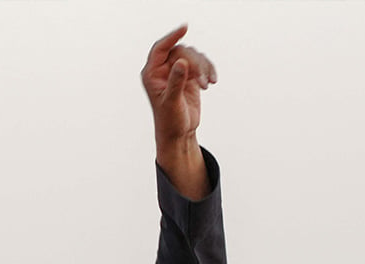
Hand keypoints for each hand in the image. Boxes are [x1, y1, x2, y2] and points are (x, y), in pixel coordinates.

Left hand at [141, 25, 216, 147]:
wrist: (179, 133)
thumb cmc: (169, 121)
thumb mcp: (171, 102)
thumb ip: (176, 82)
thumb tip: (182, 62)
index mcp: (152, 74)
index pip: (160, 48)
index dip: (172, 37)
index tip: (184, 28)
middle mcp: (162, 70)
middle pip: (180, 51)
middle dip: (194, 63)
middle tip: (203, 81)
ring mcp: (176, 72)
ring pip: (192, 56)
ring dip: (203, 67)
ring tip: (208, 84)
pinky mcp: (189, 76)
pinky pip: (201, 64)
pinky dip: (208, 70)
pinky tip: (212, 82)